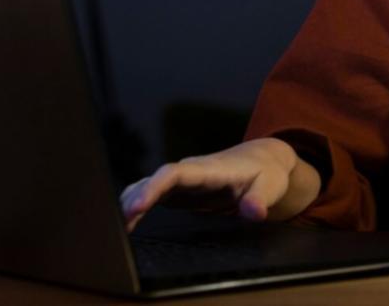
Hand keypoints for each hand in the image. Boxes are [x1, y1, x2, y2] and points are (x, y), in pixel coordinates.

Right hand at [118, 137, 312, 232]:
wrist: (264, 160)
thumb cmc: (267, 173)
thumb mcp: (271, 186)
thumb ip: (260, 199)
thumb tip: (254, 212)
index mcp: (209, 169)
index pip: (175, 173)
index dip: (154, 187)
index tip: (139, 205)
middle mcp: (190, 171)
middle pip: (154, 180)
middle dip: (135, 199)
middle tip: (121, 224)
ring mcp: (182, 180)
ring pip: (148, 185)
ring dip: (131, 202)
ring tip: (117, 227)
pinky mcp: (180, 190)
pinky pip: (152, 194)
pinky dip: (136, 205)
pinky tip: (125, 223)